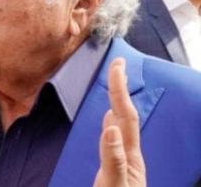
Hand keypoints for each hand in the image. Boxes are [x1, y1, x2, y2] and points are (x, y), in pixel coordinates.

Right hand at [93, 58, 145, 186]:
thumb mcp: (114, 185)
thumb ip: (113, 159)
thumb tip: (110, 126)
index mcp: (129, 156)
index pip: (124, 115)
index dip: (119, 89)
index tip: (117, 65)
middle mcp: (129, 156)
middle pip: (125, 116)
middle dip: (120, 89)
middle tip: (117, 64)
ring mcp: (124, 163)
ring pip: (121, 126)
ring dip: (117, 103)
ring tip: (114, 85)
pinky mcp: (116, 171)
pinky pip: (114, 140)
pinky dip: (110, 124)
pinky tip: (108, 123)